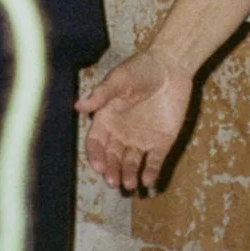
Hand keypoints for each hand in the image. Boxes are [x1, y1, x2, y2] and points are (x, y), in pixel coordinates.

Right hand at [78, 47, 195, 193]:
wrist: (171, 65)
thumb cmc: (141, 69)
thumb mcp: (119, 79)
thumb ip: (102, 94)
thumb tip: (78, 106)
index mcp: (107, 119)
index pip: (96, 143)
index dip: (95, 155)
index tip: (98, 166)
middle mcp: (121, 133)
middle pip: (112, 158)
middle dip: (111, 170)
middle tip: (113, 181)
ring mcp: (141, 139)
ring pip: (131, 163)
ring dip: (128, 174)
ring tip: (129, 184)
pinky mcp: (161, 142)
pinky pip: (154, 161)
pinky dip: (150, 172)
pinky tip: (148, 180)